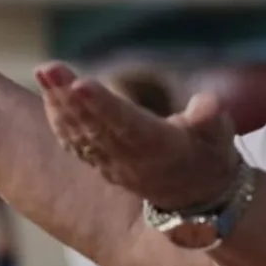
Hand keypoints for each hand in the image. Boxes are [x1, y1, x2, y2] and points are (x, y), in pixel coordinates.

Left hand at [36, 63, 239, 210]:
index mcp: (160, 148)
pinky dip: (58, 117)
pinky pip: (74, 141)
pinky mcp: (101, 163)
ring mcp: (112, 163)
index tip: (81, 84)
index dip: (103, 106)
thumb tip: (209, 104)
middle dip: (69, 96)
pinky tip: (48, 91)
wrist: (195, 198)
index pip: (127, 125)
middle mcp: (130, 159)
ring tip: (44, 71)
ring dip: (58, 102)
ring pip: (79, 133)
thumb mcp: (220, 139)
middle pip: (94, 126)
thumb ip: (212, 121)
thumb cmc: (210, 155)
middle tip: (49, 67)